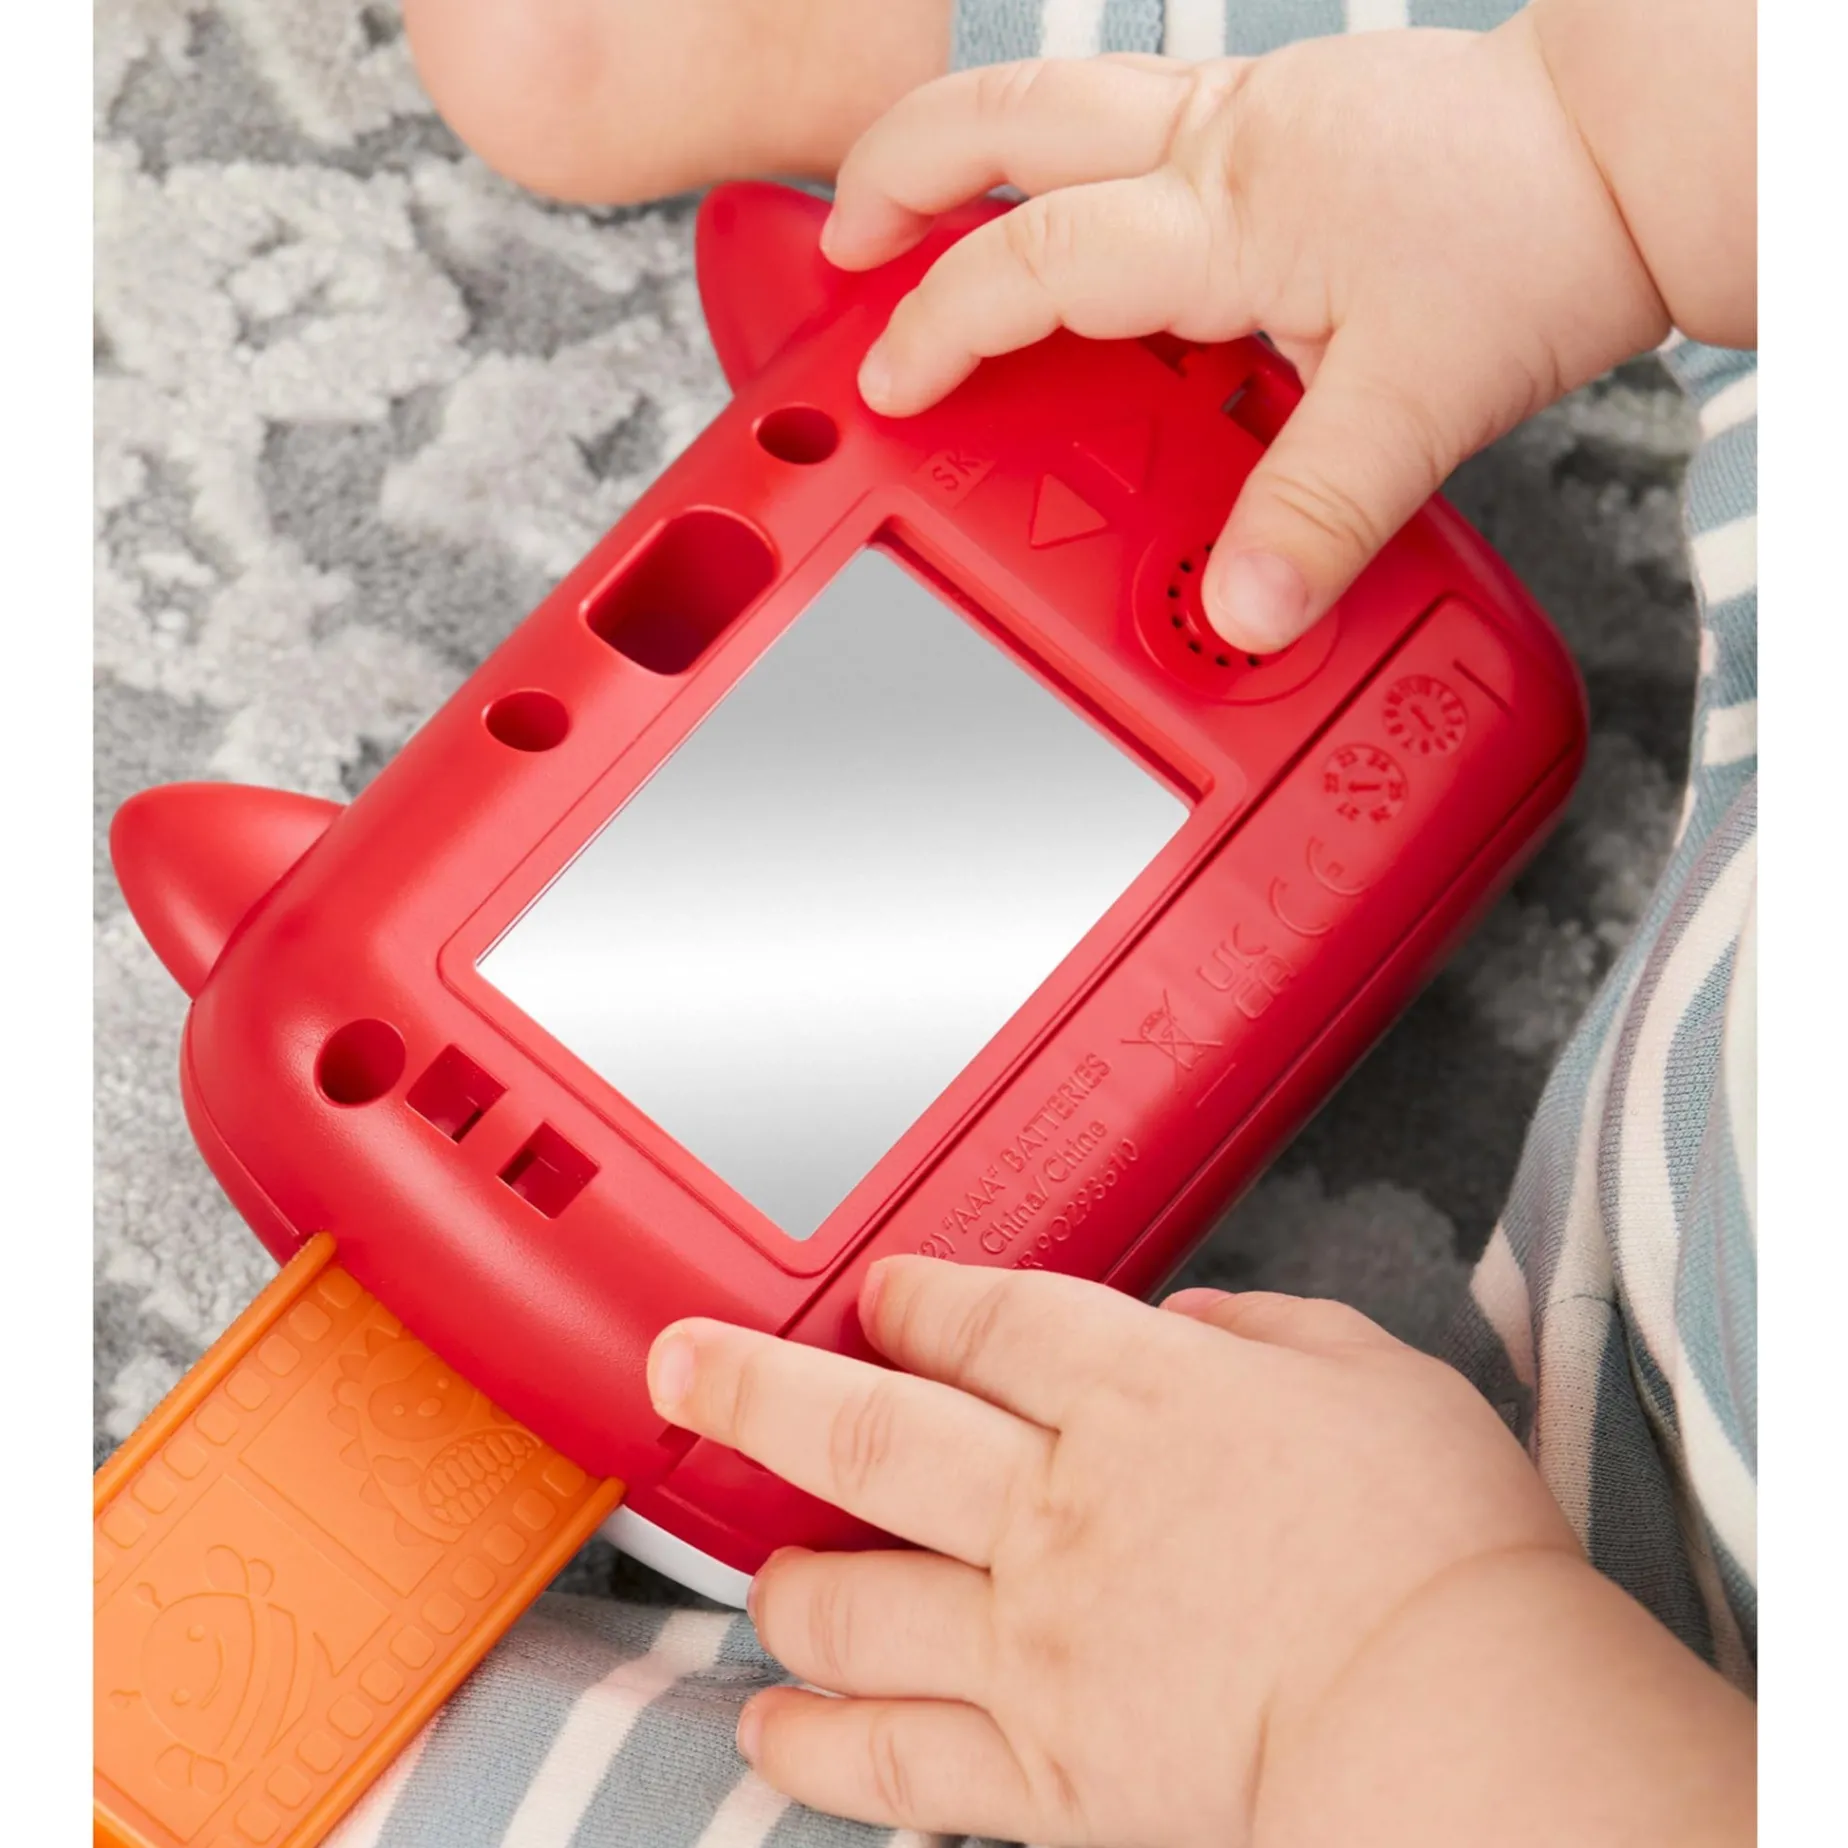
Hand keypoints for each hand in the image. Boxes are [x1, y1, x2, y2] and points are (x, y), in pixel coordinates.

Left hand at [644, 1258, 1581, 1844]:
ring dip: (783, 1582)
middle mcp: (1055, 1503)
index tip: (876, 1298)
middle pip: (864, 1429)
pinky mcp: (1044, 1770)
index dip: (913, 1301)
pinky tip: (770, 1732)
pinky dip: (816, 1747)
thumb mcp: (1377, 1376)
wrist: (1461, 1722)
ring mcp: (1033, 1640)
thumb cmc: (1443, 1547)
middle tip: (682, 1366)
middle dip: (754, 1387)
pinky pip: (894, 1762)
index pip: (981, 1323)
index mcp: (1136, 1391)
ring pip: (851, 1600)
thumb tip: (1199, 1327)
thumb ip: (1272, 1335)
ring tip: (761, 1576)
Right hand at [820, 23, 1669, 652]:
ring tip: (906, 209)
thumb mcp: (1420, 400)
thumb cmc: (1533, 237)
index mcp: (1228, 210)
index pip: (1035, 260)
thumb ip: (1317, 511)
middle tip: (837, 239)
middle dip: (898, 170)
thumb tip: (1241, 612)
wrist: (1621, 149)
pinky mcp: (1276, 119)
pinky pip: (1132, 120)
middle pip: (1007, 113)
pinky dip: (1059, 164)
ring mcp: (1244, 115)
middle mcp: (1218, 142)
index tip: (884, 384)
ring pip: (1060, 94)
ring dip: (965, 146)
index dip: (941, 321)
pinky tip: (1064, 222)